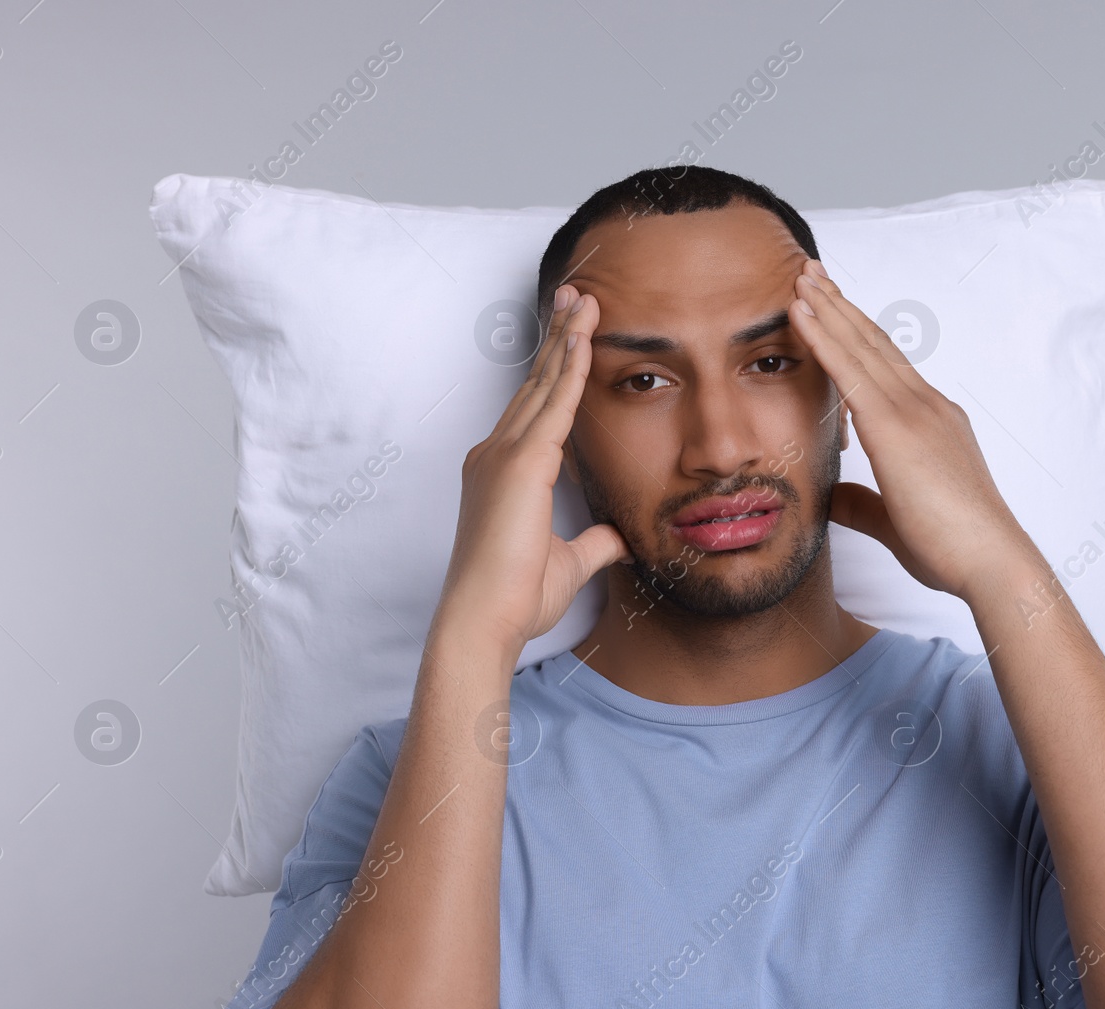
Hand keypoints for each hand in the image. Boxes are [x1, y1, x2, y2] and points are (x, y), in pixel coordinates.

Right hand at [436, 285, 629, 652]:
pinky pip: (553, 404)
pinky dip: (569, 367)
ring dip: (564, 336)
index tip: (569, 334)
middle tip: (574, 294)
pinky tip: (583, 336)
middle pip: (535, 382)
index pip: (535, 408)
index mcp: (503, 472)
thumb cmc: (515, 598)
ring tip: (583, 297)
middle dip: (556, 336)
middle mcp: (497, 454)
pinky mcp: (521, 463)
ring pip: (542, 382)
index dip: (553, 368)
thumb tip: (620, 536)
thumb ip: (594, 542)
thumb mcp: (569, 562)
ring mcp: (504, 454)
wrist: (485, 619)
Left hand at [787, 259, 1028, 599]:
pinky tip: (801, 312)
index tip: (835, 308)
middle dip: (841, 306)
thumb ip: (864, 503)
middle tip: (813, 273)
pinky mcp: (895, 426)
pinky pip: (849, 369)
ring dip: (828, 307)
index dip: (859, 334)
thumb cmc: (955, 549)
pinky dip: (822, 336)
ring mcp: (914, 411)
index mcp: (933, 423)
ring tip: (801, 276)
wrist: (990, 561)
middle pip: (875, 342)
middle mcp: (926, 406)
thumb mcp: (897, 520)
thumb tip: (835, 497)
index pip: (888, 368)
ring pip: (861, 345)